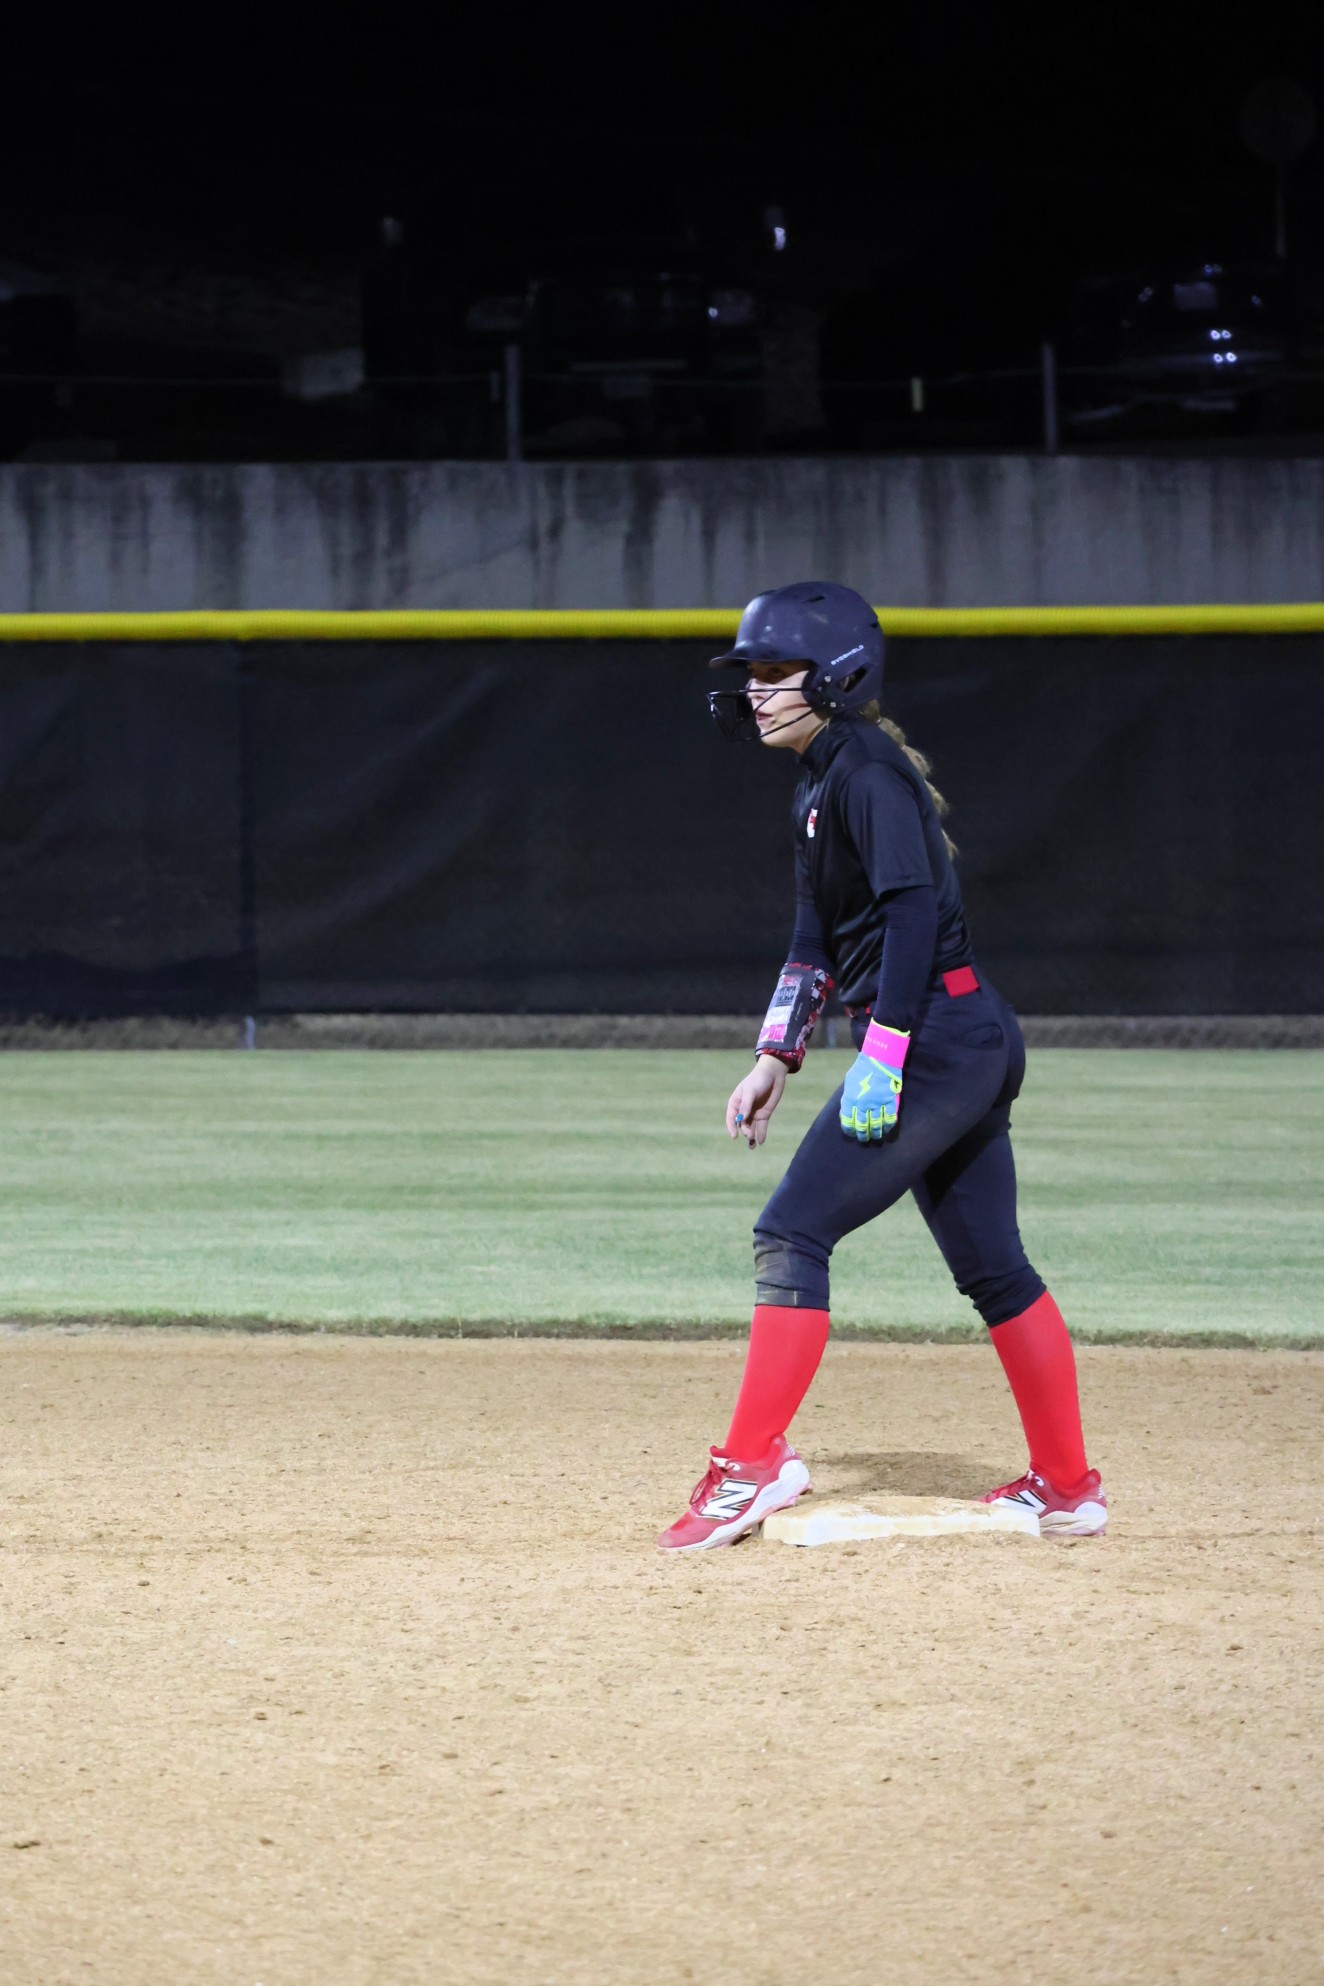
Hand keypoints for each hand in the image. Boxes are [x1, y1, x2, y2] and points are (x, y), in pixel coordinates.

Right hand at [726, 1055, 786, 1146]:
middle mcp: (743, 1110)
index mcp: (736, 1102)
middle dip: (745, 1130)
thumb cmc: (758, 1080)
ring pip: (750, 1128)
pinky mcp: (764, 1115)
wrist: (773, 1075)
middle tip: (749, 1135)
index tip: (734, 1136)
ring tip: (753, 1146)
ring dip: (751, 1137)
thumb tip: (741, 1120)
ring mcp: (754, 1113)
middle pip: (742, 1124)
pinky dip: (761, 1134)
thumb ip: (746, 1105)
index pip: (731, 1117)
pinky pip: (761, 1127)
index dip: (731, 1127)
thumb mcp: (750, 1091)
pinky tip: (761, 1141)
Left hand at [839, 1023, 908, 1142]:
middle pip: (862, 1126)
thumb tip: (848, 1112)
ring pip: (876, 1125)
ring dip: (876, 1133)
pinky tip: (887, 1130)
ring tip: (876, 1137)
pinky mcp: (889, 1101)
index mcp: (850, 1099)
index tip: (852, 1134)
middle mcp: (862, 1104)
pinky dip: (888, 1126)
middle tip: (864, 1139)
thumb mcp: (849, 1083)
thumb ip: (848, 1098)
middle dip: (863, 1135)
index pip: (848, 1121)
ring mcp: (876, 1103)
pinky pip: (889, 1119)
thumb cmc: (863, 1069)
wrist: (879, 1058)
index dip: (850, 1130)